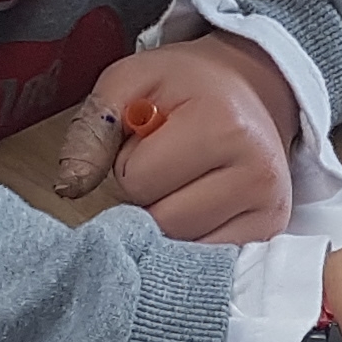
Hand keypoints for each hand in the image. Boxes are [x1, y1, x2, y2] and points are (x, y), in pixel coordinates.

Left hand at [56, 37, 302, 242]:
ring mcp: (270, 206)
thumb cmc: (186, 86)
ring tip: (186, 180)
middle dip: (148, 196)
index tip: (152, 138)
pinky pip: (207, 260)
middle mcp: (257, 171)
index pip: (137, 180)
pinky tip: (202, 204)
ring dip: (168, 219)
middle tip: (169, 161)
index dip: (129, 161)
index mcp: (222, 125)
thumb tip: (69, 188)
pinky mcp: (271, 231)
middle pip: (160, 221)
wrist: (252, 88)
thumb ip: (91, 130)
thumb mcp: (129, 82)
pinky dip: (191, 238)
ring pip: (181, 246)